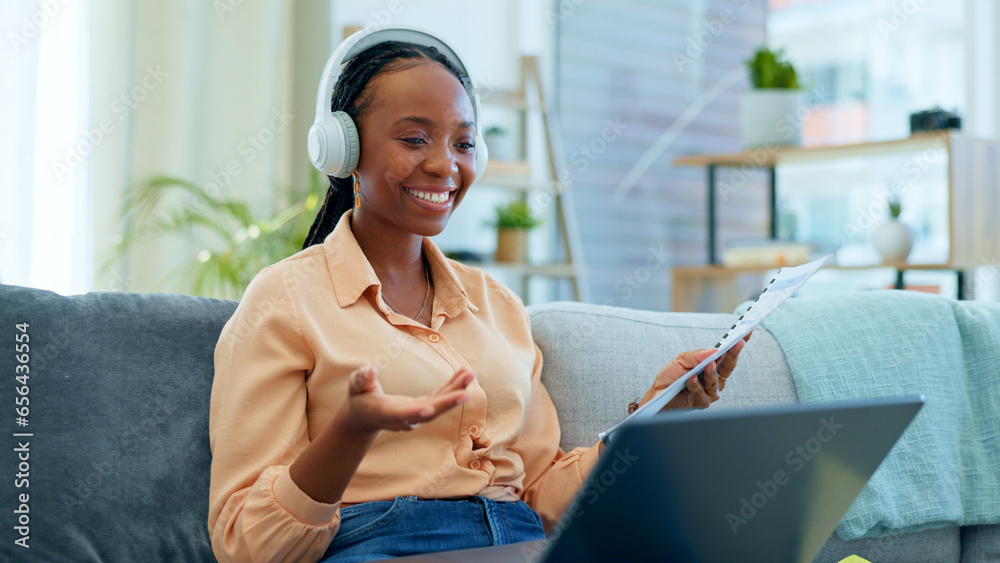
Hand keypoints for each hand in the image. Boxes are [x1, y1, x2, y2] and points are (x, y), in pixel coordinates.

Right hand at [344, 365, 473, 433]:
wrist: (364, 417)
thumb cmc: (359, 398)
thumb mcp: (355, 386)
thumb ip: (362, 379)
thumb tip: (371, 369)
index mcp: (386, 413)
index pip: (402, 414)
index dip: (415, 412)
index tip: (428, 408)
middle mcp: (405, 418)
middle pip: (429, 413)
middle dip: (448, 403)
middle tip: (466, 392)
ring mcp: (415, 415)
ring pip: (439, 406)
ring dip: (456, 392)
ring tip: (470, 374)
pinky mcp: (423, 408)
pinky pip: (440, 398)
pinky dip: (452, 387)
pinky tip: (464, 374)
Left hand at [640, 332, 749, 410]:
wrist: (657, 393)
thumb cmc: (671, 376)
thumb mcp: (682, 360)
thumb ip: (697, 356)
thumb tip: (714, 351)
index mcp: (713, 367)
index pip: (728, 355)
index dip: (737, 345)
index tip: (745, 333)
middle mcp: (715, 380)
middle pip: (728, 367)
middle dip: (733, 354)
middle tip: (736, 344)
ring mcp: (710, 392)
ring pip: (715, 382)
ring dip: (711, 372)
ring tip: (708, 364)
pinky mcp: (701, 402)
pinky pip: (700, 393)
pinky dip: (695, 385)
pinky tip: (691, 378)